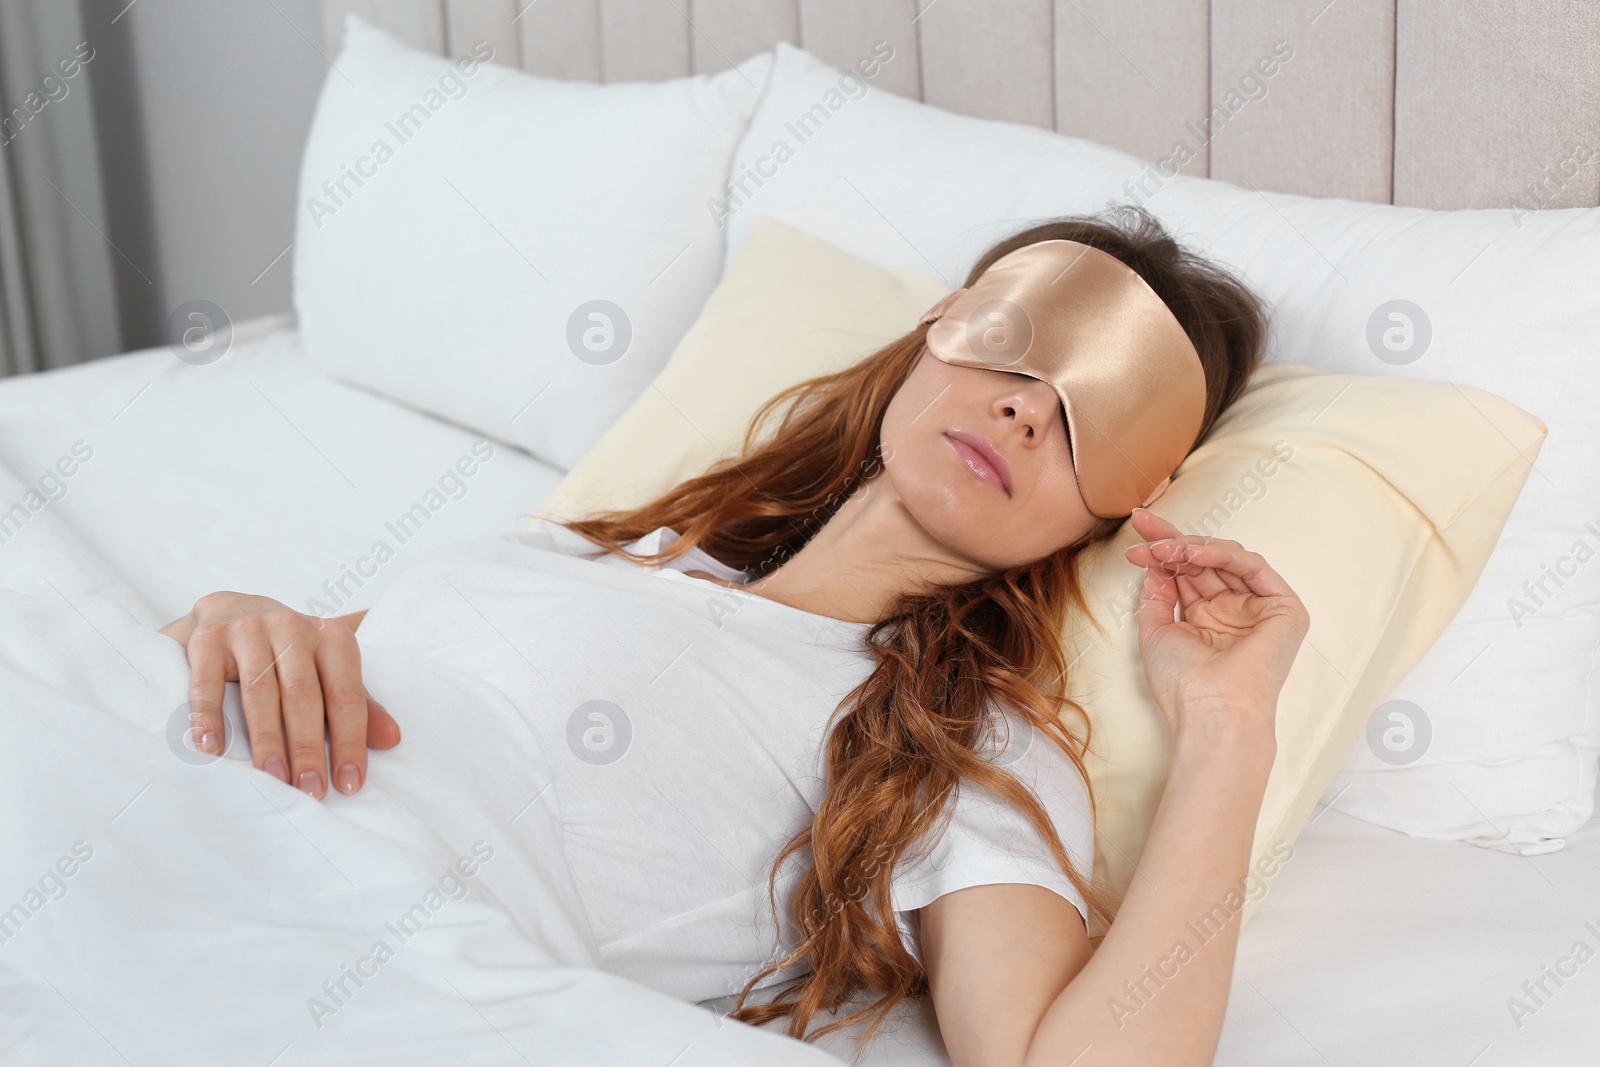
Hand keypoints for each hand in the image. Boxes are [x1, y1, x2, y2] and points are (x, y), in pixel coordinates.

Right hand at [161, 592, 400, 796]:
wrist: (231, 611)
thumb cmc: (290, 653)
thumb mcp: (329, 672)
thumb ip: (358, 706)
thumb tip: (393, 740)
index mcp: (332, 639)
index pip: (346, 696)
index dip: (350, 742)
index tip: (349, 784)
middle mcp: (293, 628)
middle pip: (303, 695)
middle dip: (308, 748)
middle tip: (310, 791)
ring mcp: (249, 630)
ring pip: (259, 690)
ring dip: (266, 739)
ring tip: (271, 778)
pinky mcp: (209, 639)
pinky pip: (208, 682)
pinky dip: (208, 716)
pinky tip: (210, 749)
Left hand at [1123, 508, 1308, 748]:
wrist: (1210, 711)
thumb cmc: (1183, 685)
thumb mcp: (1156, 630)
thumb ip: (1157, 595)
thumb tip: (1156, 563)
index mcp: (1207, 620)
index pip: (1187, 574)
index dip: (1162, 551)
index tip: (1136, 535)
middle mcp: (1234, 612)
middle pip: (1205, 562)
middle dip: (1172, 540)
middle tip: (1143, 526)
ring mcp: (1259, 609)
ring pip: (1227, 559)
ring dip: (1190, 547)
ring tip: (1162, 548)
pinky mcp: (1284, 609)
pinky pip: (1252, 567)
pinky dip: (1221, 554)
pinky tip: (1192, 553)